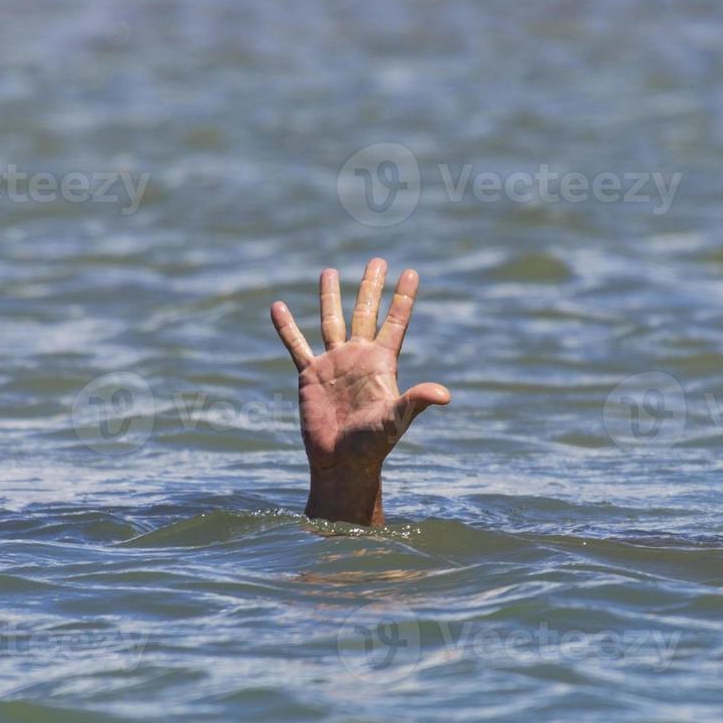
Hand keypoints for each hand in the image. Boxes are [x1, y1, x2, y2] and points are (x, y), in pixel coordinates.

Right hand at [270, 258, 449, 523]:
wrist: (342, 463)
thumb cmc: (373, 444)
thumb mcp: (397, 418)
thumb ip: (417, 401)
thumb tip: (446, 394)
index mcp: (382, 363)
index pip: (395, 322)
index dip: (403, 298)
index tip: (411, 272)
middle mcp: (358, 358)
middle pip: (365, 313)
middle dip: (371, 286)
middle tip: (378, 259)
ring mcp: (333, 364)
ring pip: (330, 321)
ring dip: (329, 297)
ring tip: (329, 271)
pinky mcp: (310, 376)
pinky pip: (296, 346)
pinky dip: (287, 328)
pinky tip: (277, 307)